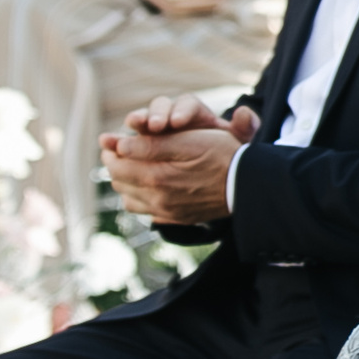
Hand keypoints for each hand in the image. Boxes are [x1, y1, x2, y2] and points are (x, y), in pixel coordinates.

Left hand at [101, 97, 254, 224]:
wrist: (248, 184)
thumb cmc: (221, 155)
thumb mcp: (189, 141)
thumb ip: (151, 145)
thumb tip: (118, 146)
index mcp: (156, 178)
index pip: (117, 166)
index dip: (110, 151)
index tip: (111, 140)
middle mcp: (157, 200)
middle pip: (120, 183)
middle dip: (116, 165)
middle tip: (120, 151)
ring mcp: (167, 213)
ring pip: (129, 199)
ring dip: (126, 182)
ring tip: (134, 167)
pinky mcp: (177, 218)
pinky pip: (146, 211)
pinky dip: (140, 197)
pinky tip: (150, 185)